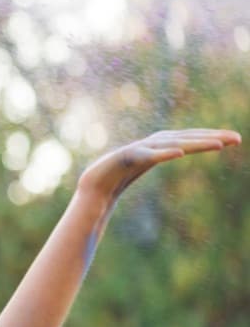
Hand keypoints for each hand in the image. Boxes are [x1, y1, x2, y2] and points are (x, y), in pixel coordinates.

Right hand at [77, 128, 241, 201]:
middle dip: (210, 137)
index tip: (234, 139)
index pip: (187, 138)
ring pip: (172, 144)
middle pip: (185, 138)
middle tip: (237, 138)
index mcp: (155, 146)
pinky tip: (180, 153)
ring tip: (218, 145)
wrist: (91, 189)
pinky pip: (148, 156)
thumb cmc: (115, 179)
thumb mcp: (141, 166)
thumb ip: (157, 156)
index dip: (210, 137)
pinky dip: (163, 153)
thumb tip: (176, 150)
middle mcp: (149, 144)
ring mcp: (138, 150)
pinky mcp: (126, 159)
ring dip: (195, 143)